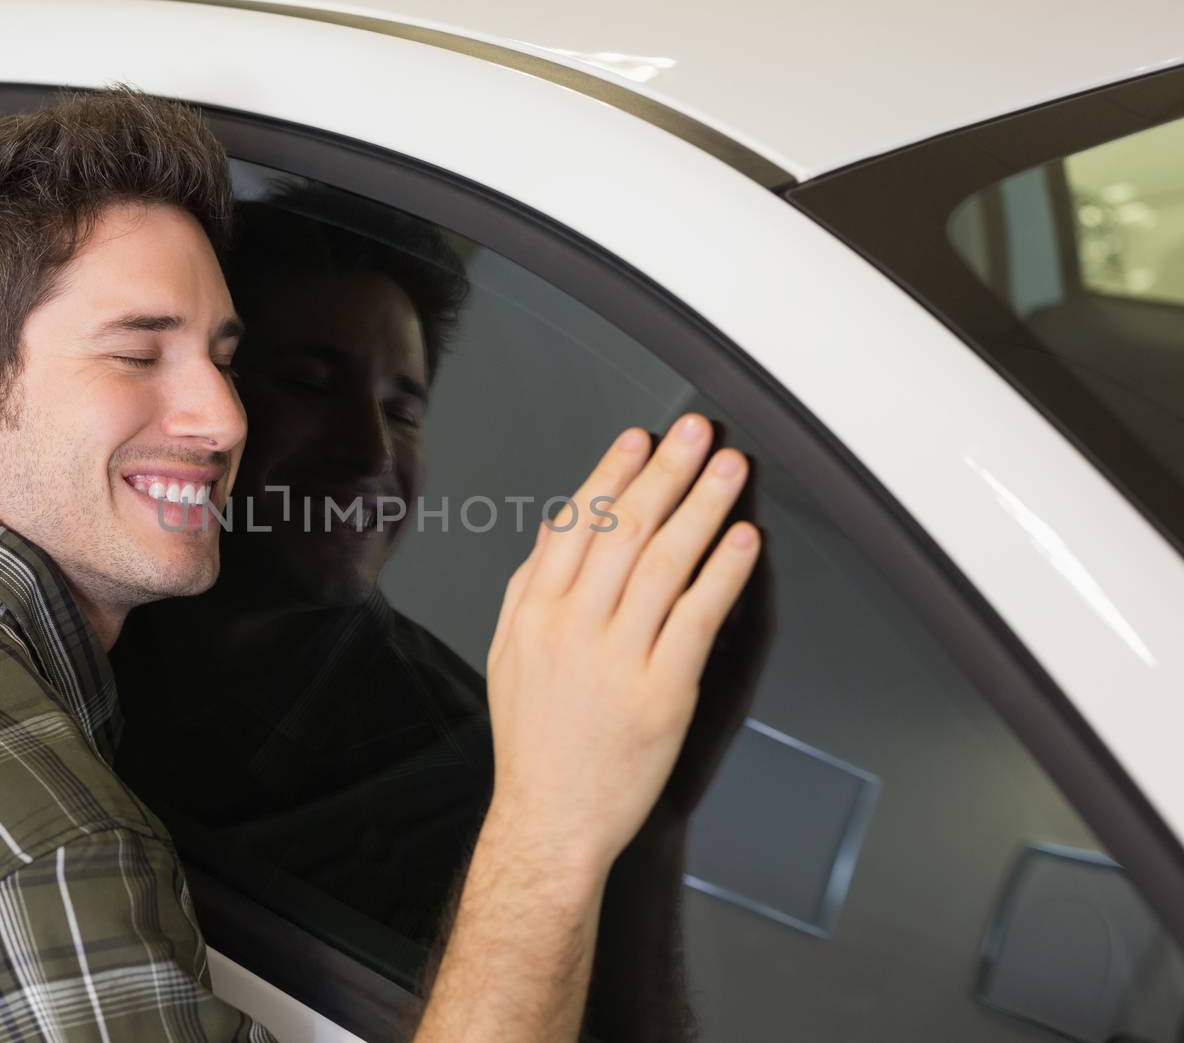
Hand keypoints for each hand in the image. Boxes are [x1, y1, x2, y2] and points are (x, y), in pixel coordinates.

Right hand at [483, 414, 760, 872]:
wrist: (552, 820)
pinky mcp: (662, 692)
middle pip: (626, 530)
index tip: (640, 438)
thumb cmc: (535, 742)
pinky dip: (722, 572)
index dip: (613, 473)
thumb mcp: (510, 654)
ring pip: (664, 562)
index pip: (579, 523)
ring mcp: (617, 659)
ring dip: (702, 507)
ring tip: (728, 468)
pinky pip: (697, 617)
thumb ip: (530, 586)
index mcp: (536, 612)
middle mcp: (573, 627)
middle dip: (665, 471)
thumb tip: (555, 527)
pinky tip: (742, 540)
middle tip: (696, 431)